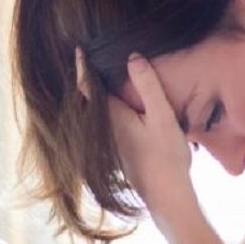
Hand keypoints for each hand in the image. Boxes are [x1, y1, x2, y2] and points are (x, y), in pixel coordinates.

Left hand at [76, 48, 194, 216]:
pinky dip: (108, 109)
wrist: (166, 194)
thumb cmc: (165, 155)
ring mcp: (111, 142)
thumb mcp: (161, 116)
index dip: (82, 66)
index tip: (78, 49)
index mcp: (112, 116)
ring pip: (99, 112)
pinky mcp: (119, 152)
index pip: (88, 85)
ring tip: (103, 77)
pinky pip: (108, 123)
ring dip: (99, 94)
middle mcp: (106, 129)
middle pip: (91, 98)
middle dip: (89, 79)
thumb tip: (132, 57)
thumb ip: (147, 86)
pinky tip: (121, 106)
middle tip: (88, 57)